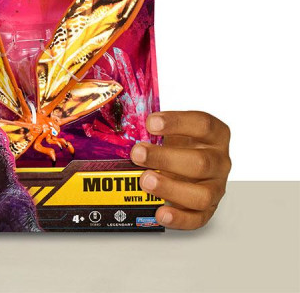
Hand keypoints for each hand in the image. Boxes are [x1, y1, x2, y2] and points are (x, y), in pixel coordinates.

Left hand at [130, 111, 230, 229]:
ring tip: (145, 181)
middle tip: (138, 154)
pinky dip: (179, 218)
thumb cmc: (181, 143)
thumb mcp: (172, 129)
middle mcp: (219, 161)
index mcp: (215, 135)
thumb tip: (121, 125)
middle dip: (165, 158)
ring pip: (202, 194)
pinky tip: (160, 212)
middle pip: (200, 162)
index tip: (150, 123)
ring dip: (171, 188)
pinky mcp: (209, 209)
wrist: (190, 162)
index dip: (177, 122)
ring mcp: (216, 187)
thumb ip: (154, 127)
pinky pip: (198, 218)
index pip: (203, 125)